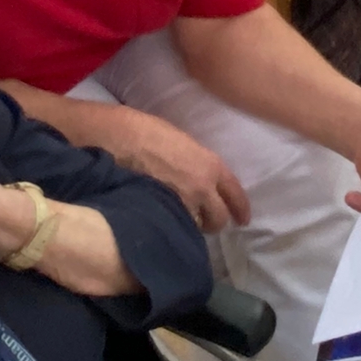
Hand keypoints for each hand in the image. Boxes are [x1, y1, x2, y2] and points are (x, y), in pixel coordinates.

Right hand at [107, 105, 250, 233]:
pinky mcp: (160, 216)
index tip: (243, 220)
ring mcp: (181, 205)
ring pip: (194, 227)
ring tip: (178, 221)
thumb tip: (198, 177)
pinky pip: (172, 229)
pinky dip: (170, 227)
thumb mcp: (183, 143)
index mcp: (211, 166)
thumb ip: (197, 164)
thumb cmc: (147, 131)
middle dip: (213, 222)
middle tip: (205, 222)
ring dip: (189, 226)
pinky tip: (162, 222)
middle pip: (219, 219)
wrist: (118, 139)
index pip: (235, 194)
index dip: (240, 208)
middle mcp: (202, 189)